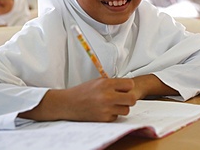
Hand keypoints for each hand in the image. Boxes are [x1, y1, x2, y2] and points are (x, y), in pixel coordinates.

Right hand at [19, 78, 136, 121]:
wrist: (68, 103)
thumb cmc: (83, 91)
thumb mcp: (98, 81)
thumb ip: (113, 83)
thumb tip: (127, 86)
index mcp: (106, 84)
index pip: (130, 85)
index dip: (128, 87)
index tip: (124, 88)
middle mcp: (107, 96)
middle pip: (132, 99)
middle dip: (129, 99)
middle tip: (124, 98)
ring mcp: (106, 109)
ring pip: (126, 110)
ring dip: (122, 107)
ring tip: (113, 104)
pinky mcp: (103, 119)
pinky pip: (116, 117)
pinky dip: (113, 114)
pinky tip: (105, 110)